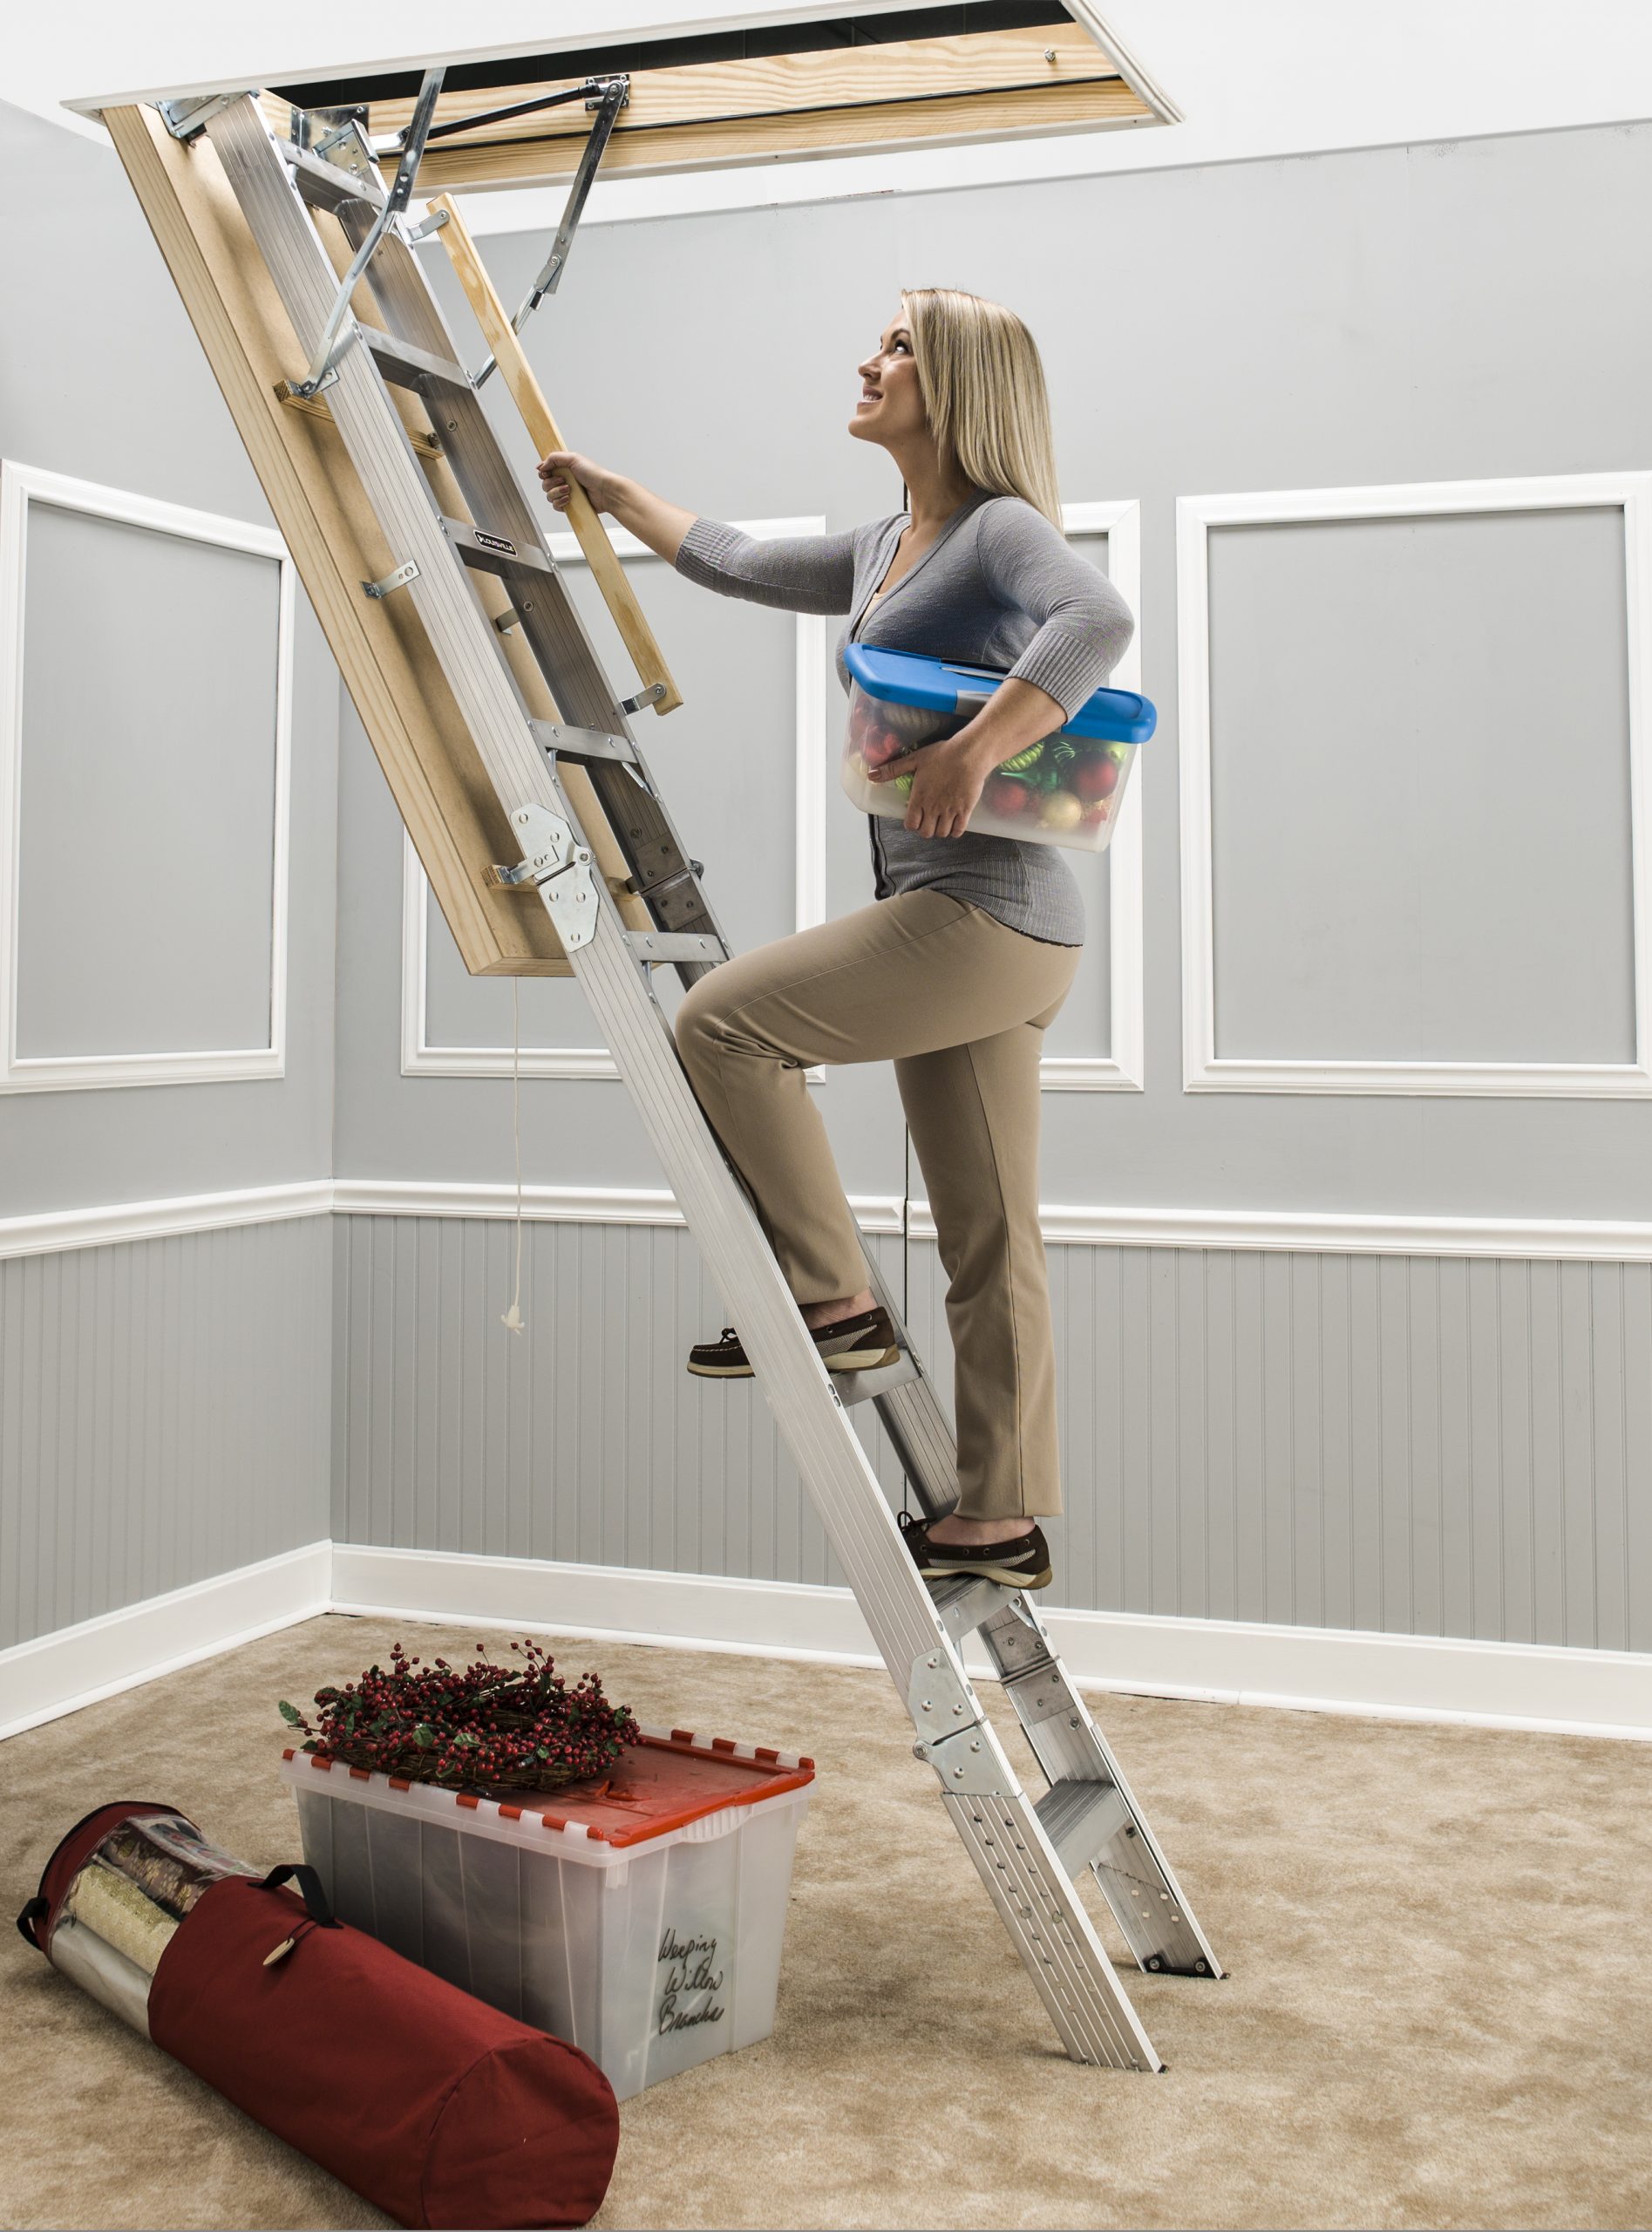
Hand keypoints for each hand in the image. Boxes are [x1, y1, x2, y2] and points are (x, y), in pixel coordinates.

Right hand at [536, 449, 625, 515]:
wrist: (604, 491)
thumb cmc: (593, 474)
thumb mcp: (573, 458)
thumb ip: (554, 458)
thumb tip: (540, 466)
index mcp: (564, 468)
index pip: (545, 471)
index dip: (544, 473)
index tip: (546, 473)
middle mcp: (564, 480)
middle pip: (545, 484)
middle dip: (552, 483)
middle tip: (564, 481)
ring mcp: (566, 493)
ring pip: (549, 496)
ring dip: (556, 492)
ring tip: (569, 490)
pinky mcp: (569, 505)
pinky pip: (556, 506)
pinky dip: (560, 502)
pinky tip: (568, 499)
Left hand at [868, 735, 988, 839]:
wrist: (969, 754)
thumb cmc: (942, 755)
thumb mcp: (915, 759)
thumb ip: (893, 769)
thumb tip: (872, 775)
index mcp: (920, 798)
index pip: (911, 825)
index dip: (912, 823)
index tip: (915, 817)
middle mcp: (933, 808)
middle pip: (926, 833)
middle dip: (925, 829)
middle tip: (928, 819)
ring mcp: (950, 811)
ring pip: (942, 833)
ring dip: (940, 829)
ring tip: (941, 820)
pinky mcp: (965, 810)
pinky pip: (959, 831)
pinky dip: (955, 830)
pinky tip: (954, 821)